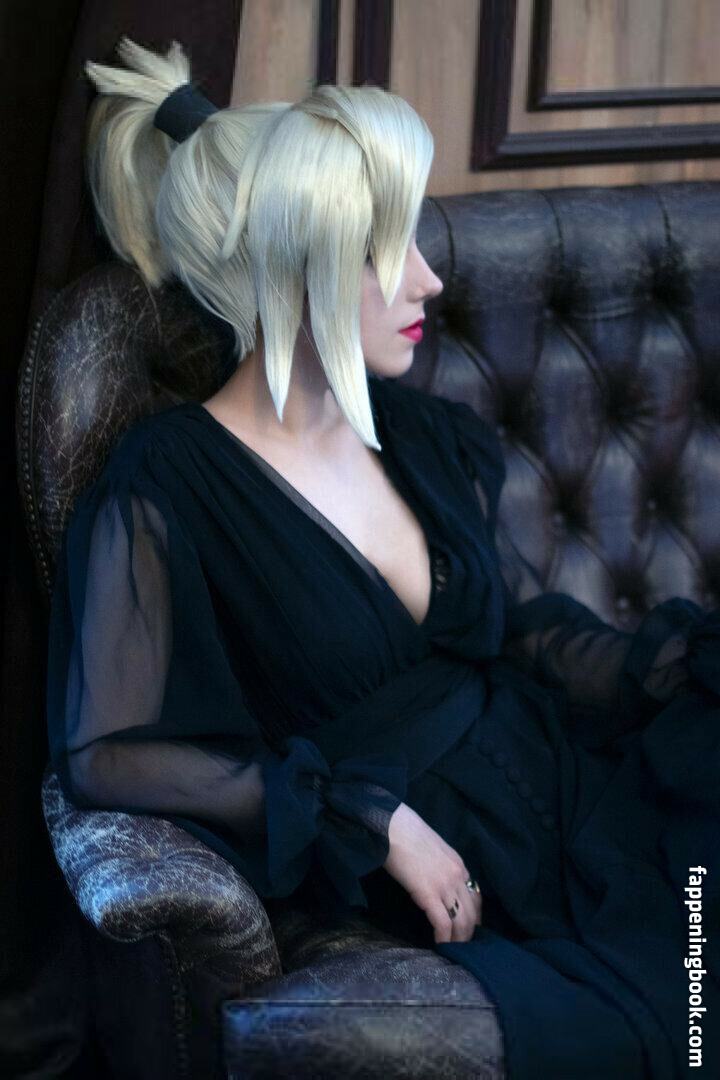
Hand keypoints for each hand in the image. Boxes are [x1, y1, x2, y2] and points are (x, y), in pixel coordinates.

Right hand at [382, 802, 481, 942]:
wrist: (393, 827)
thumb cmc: (406, 833)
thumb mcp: (432, 848)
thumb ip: (439, 865)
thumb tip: (435, 878)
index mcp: (458, 864)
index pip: (476, 896)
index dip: (474, 916)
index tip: (468, 928)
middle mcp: (458, 876)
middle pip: (472, 913)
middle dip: (468, 933)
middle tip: (461, 946)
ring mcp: (445, 885)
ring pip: (461, 922)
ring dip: (458, 940)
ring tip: (452, 951)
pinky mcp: (429, 894)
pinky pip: (443, 924)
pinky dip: (443, 939)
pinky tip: (439, 946)